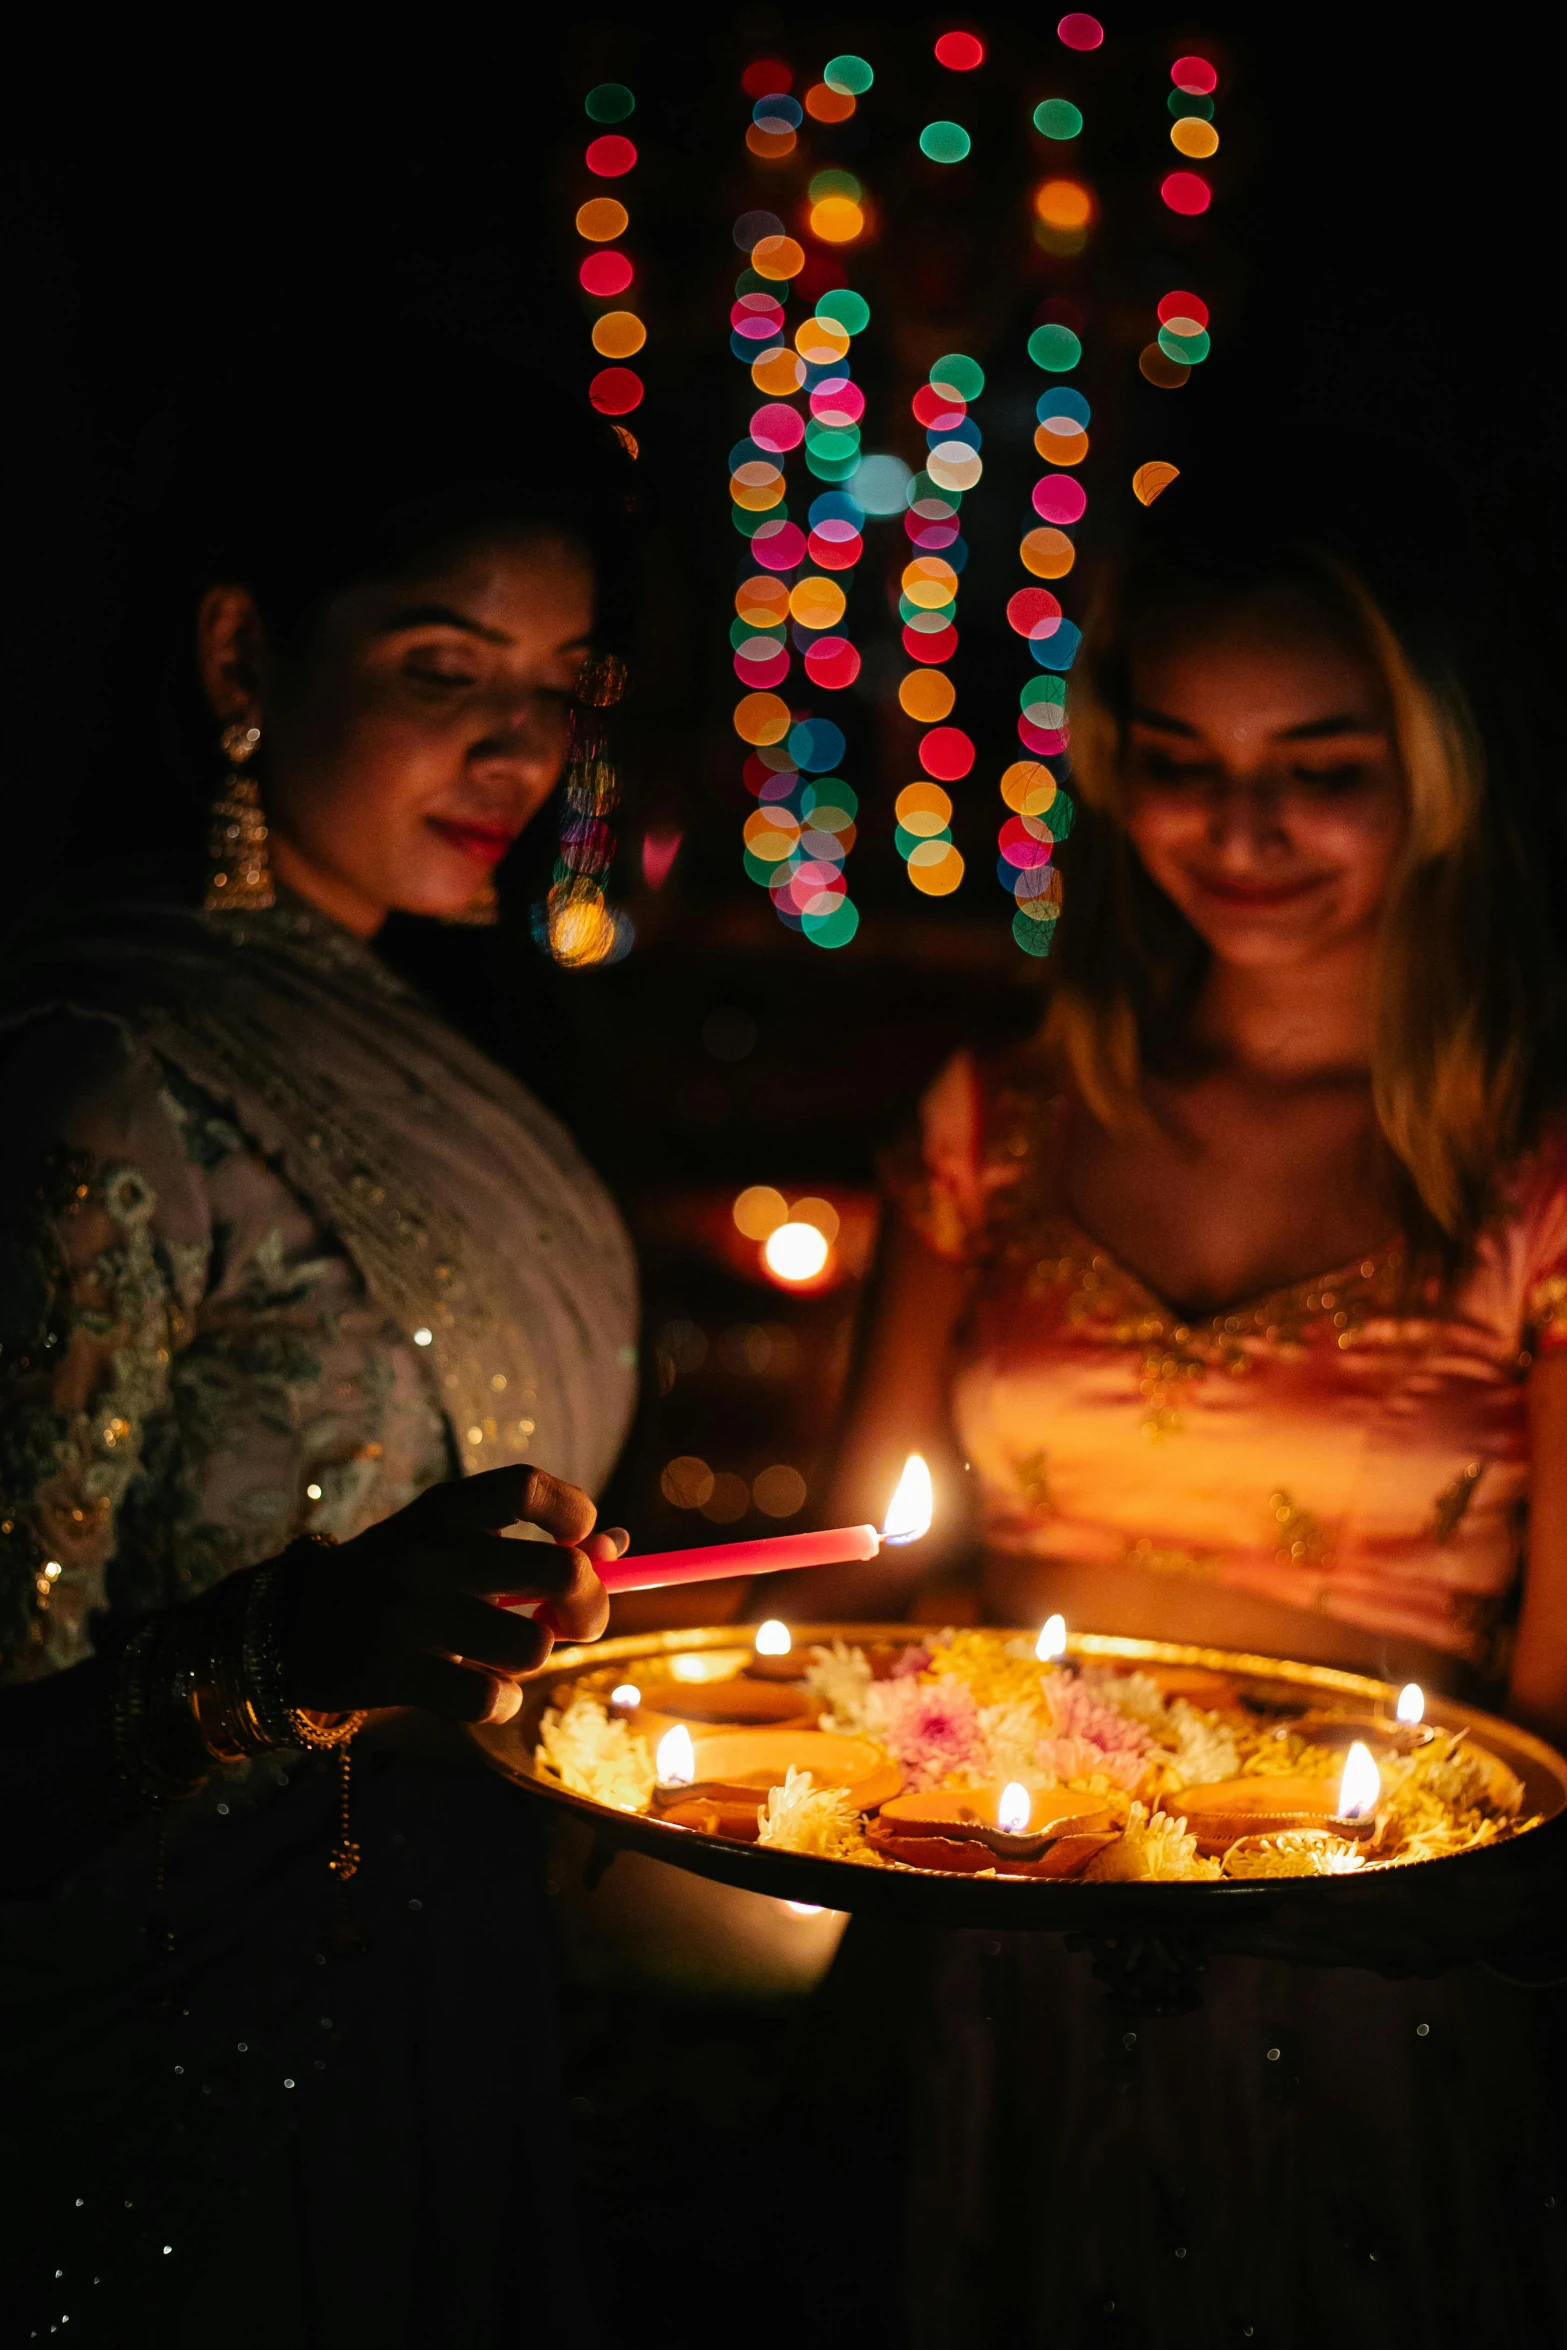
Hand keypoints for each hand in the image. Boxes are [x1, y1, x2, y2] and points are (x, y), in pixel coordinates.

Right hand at [285, 1464, 629, 1727]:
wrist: (292, 1627)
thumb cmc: (398, 1579)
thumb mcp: (451, 1542)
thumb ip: (530, 1541)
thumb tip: (618, 1545)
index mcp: (444, 1509)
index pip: (526, 1487)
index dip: (572, 1512)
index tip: (581, 1537)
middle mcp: (427, 1552)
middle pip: (558, 1571)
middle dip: (589, 1604)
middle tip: (575, 1620)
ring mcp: (407, 1613)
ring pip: (531, 1645)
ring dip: (534, 1658)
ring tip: (508, 1657)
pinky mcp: (392, 1672)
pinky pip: (488, 1698)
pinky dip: (500, 1702)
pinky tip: (483, 1693)